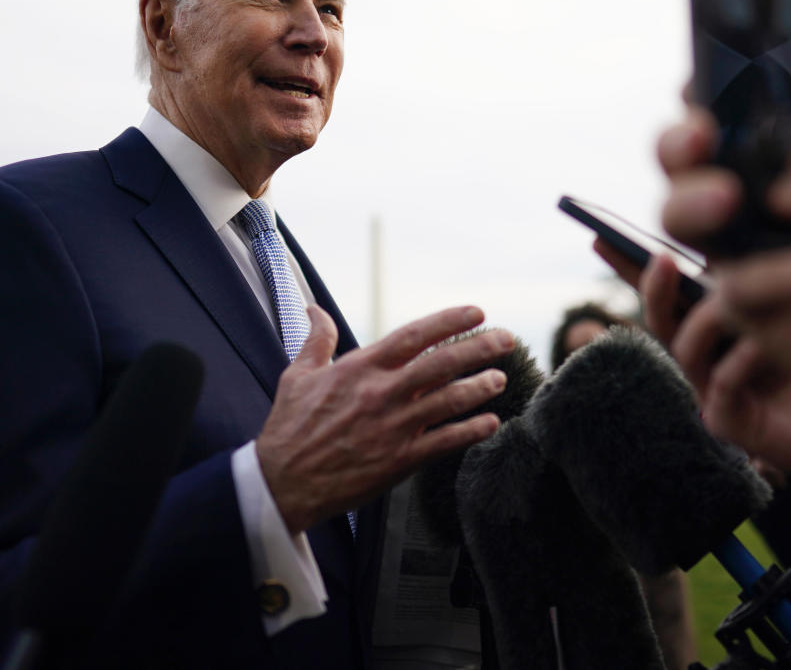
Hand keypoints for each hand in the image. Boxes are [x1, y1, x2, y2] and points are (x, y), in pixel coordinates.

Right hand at [257, 305, 512, 533]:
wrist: (283, 482)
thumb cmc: (289, 428)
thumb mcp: (298, 375)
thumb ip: (316, 340)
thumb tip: (314, 309)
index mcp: (360, 368)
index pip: (414, 336)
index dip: (449, 321)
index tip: (477, 312)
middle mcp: (382, 393)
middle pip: (441, 363)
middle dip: (479, 348)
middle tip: (508, 338)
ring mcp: (393, 427)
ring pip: (449, 401)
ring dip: (480, 388)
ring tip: (501, 378)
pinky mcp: (399, 460)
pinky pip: (444, 442)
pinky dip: (471, 431)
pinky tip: (491, 422)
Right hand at [595, 243, 790, 501]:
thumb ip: (787, 225)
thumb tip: (763, 195)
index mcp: (725, 300)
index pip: (662, 274)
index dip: (626, 255)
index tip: (598, 231)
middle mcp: (715, 342)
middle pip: (659, 310)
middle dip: (647, 282)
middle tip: (661, 257)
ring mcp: (719, 383)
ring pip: (686, 343)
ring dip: (713, 312)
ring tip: (735, 288)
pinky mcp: (736, 421)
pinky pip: (720, 386)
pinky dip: (739, 362)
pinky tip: (765, 346)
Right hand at [657, 109, 790, 418]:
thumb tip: (777, 197)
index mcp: (769, 154)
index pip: (713, 112)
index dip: (694, 100)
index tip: (700, 94)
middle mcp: (737, 196)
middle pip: (673, 160)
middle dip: (675, 144)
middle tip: (700, 140)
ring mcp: (730, 248)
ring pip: (676, 218)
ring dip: (695, 202)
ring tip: (730, 198)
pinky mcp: (736, 305)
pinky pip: (739, 282)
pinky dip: (788, 272)